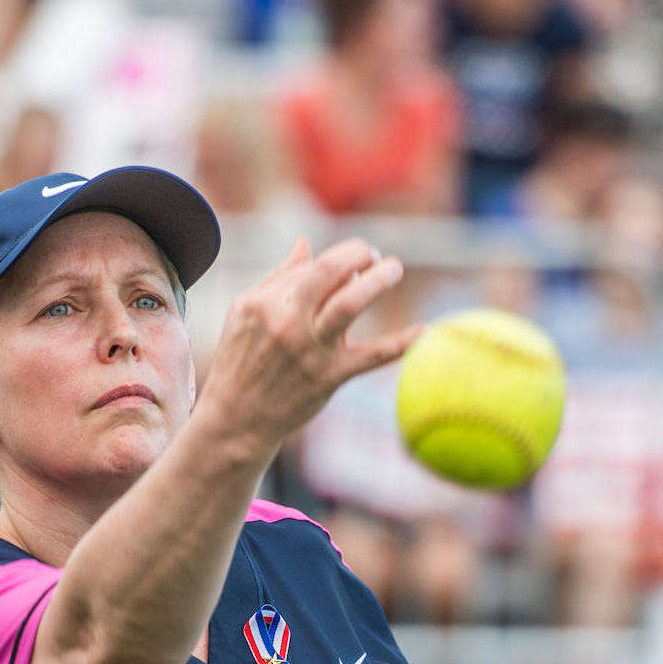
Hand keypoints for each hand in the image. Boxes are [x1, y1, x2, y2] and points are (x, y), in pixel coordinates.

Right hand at [194, 238, 417, 450]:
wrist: (237, 419)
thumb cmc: (239, 361)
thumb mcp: (244, 313)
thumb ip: (278, 278)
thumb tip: (306, 244)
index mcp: (266, 303)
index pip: (311, 267)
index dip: (337, 259)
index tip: (352, 262)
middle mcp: (288, 323)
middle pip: (329, 274)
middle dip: (359, 255)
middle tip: (376, 256)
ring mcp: (311, 350)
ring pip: (349, 305)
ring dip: (377, 281)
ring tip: (394, 268)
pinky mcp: (330, 377)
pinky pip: (371, 356)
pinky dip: (401, 344)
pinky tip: (425, 331)